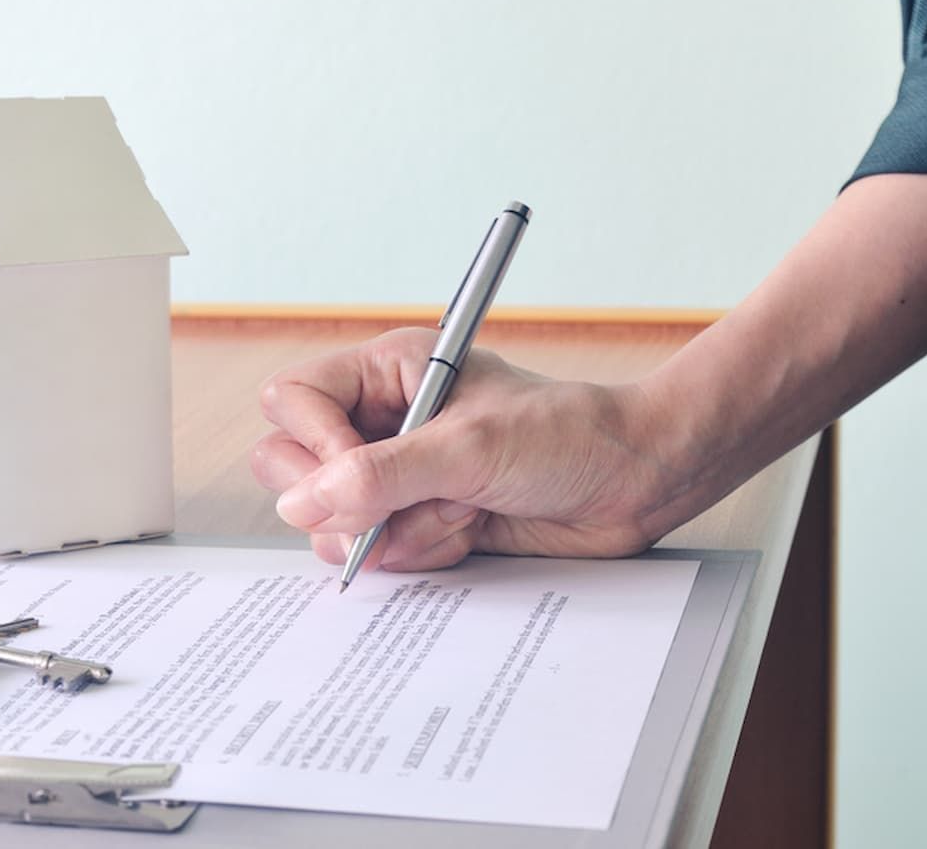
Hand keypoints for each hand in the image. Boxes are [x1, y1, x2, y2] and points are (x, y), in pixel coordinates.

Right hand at [251, 328, 685, 571]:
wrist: (634, 484)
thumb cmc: (569, 435)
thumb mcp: (470, 448)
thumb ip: (380, 475)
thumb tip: (300, 502)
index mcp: (387, 372)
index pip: (293, 400)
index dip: (313, 444)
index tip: (353, 475)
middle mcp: (381, 421)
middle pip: (292, 466)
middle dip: (350, 499)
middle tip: (408, 503)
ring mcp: (397, 476)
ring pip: (333, 522)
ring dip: (397, 531)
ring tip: (461, 509)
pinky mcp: (417, 521)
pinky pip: (379, 554)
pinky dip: (422, 552)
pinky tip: (470, 529)